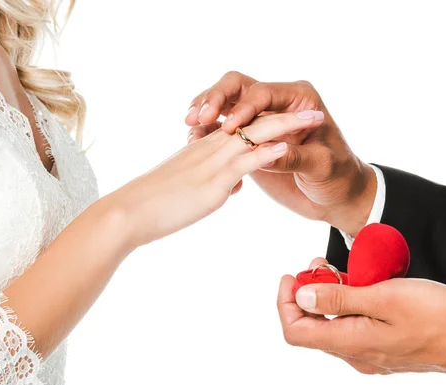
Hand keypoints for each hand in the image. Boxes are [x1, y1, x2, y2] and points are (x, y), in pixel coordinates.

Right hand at [111, 111, 323, 246]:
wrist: (129, 213)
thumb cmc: (159, 203)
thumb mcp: (195, 189)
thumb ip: (219, 181)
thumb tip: (236, 184)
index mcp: (209, 146)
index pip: (246, 125)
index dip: (273, 120)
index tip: (300, 120)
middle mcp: (213, 146)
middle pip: (256, 121)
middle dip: (289, 116)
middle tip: (317, 112)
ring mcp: (213, 160)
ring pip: (255, 133)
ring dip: (287, 125)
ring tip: (314, 118)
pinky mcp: (211, 180)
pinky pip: (243, 161)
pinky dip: (266, 153)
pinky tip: (285, 147)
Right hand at [185, 72, 376, 236]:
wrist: (339, 196)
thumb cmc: (338, 178)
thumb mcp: (322, 167)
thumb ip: (296, 159)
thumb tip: (268, 153)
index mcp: (299, 98)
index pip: (262, 93)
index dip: (243, 108)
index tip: (230, 128)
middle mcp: (277, 104)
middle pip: (236, 87)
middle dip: (215, 98)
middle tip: (199, 116)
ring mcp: (261, 121)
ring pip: (224, 104)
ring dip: (205, 110)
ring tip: (190, 124)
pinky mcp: (249, 141)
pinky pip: (222, 128)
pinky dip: (207, 130)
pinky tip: (194, 139)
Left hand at [277, 258, 445, 374]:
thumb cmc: (435, 315)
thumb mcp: (383, 296)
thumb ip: (339, 298)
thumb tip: (302, 296)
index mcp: (351, 343)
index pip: (296, 331)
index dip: (285, 302)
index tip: (291, 275)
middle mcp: (355, 355)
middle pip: (313, 327)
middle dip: (308, 293)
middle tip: (320, 265)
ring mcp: (370, 355)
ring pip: (332, 326)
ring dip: (328, 297)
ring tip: (338, 270)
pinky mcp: (383, 349)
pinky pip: (352, 329)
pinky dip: (346, 307)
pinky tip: (359, 286)